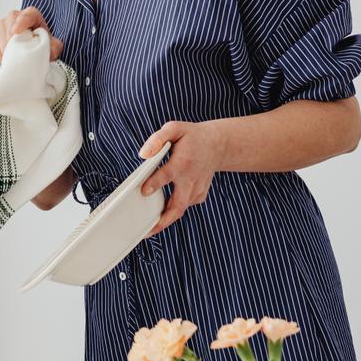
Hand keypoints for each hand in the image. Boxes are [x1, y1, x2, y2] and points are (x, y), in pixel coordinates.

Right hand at [0, 7, 62, 61]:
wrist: (30, 45)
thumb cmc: (40, 42)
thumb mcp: (52, 44)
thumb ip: (55, 47)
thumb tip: (50, 51)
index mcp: (31, 14)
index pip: (26, 16)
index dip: (21, 22)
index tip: (16, 31)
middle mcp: (14, 15)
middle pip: (11, 30)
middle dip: (16, 46)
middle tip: (23, 58)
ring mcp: (1, 23)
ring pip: (1, 39)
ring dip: (8, 52)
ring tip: (16, 59)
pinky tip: (6, 59)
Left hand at [138, 121, 226, 236]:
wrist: (217, 145)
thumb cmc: (192, 137)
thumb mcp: (174, 129)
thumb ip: (158, 139)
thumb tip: (143, 154)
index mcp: (183, 163)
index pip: (167, 175)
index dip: (155, 183)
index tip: (144, 191)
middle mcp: (191, 179)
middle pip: (178, 205)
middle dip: (163, 220)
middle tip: (147, 232)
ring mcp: (197, 190)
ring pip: (180, 209)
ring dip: (165, 220)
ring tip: (148, 228)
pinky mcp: (199, 196)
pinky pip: (183, 206)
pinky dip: (172, 211)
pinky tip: (159, 212)